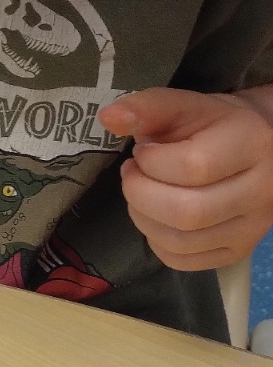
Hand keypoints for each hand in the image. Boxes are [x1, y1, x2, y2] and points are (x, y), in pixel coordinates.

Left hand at [99, 88, 272, 270]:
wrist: (258, 150)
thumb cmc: (215, 125)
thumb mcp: (186, 106)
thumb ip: (148, 108)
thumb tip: (108, 118)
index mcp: (252, 143)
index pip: (195, 166)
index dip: (152, 162)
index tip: (141, 151)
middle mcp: (261, 191)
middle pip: (187, 212)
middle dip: (140, 193)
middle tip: (132, 175)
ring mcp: (253, 228)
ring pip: (182, 241)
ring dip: (143, 217)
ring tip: (140, 193)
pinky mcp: (238, 251)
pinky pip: (182, 261)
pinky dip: (155, 241)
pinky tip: (156, 217)